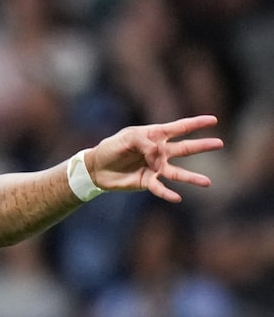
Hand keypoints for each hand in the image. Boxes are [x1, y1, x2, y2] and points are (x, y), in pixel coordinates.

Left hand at [86, 114, 222, 201]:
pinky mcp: (148, 182)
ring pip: (178, 172)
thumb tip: (159, 157)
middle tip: (220, 143)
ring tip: (207, 182)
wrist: (97, 167)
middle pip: (185, 148)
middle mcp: (160, 152)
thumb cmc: (112, 147)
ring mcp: (156, 168)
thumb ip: (145, 143)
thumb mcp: (127, 138)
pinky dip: (167, 193)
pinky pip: (160, 188)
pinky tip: (177, 197)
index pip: (179, 128)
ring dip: (192, 178)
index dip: (195, 123)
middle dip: (202, 146)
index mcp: (155, 135)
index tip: (213, 119)